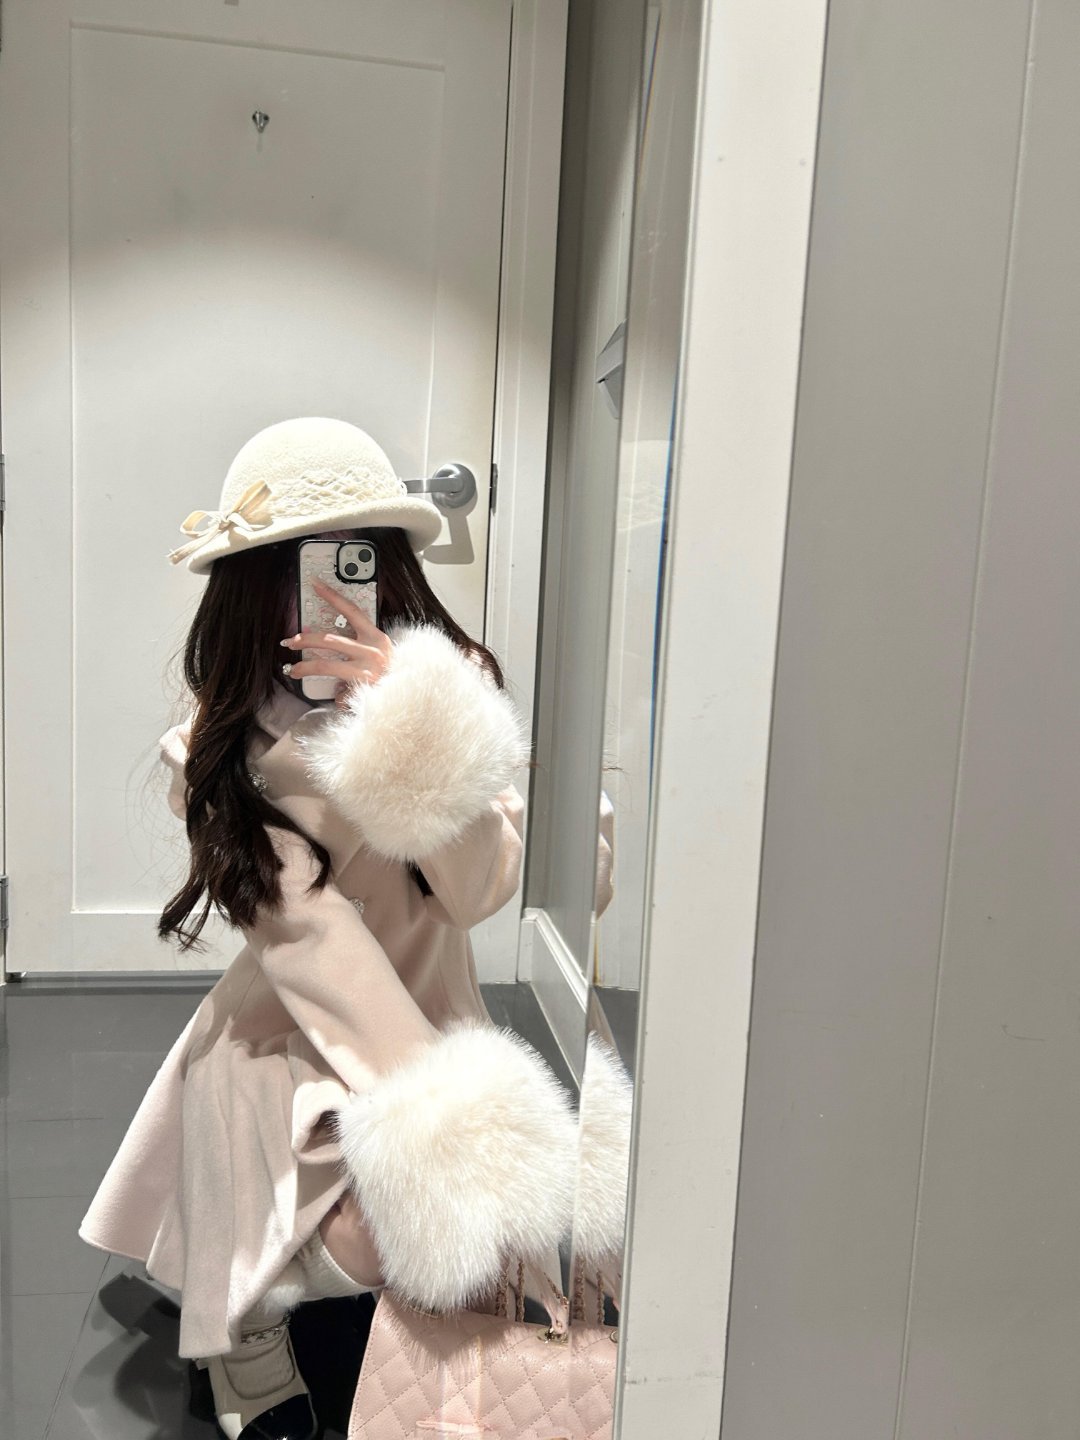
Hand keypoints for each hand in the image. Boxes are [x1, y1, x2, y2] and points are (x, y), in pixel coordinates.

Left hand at [281, 578, 393, 707]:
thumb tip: (329, 645)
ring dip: (305, 667)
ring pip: (325, 665)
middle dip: (305, 639)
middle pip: (329, 639)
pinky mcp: (361, 687)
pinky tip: (338, 696)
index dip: (333, 596)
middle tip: (290, 641)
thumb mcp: (379, 652)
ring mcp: (367, 669)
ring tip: (292, 670)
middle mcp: (372, 650)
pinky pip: (339, 689)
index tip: (315, 584)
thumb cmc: (391, 674)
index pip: (352, 611)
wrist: (412, 697)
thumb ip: (358, 646)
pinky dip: (337, 694)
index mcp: (377, 637)